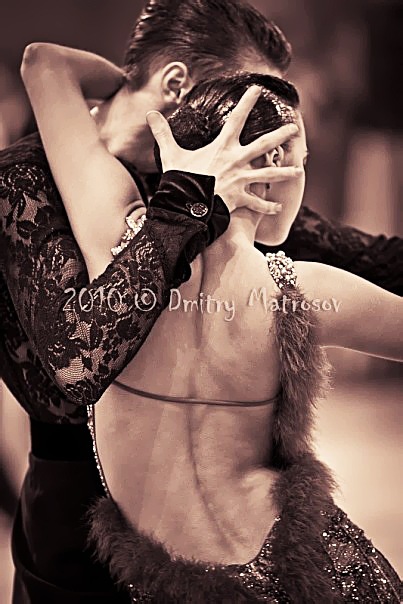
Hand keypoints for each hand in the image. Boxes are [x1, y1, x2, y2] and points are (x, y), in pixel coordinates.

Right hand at [146, 86, 301, 214]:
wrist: (185, 206)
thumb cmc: (179, 179)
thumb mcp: (170, 154)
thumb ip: (163, 133)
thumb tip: (150, 115)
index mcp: (222, 147)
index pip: (237, 119)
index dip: (247, 102)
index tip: (258, 89)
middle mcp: (236, 161)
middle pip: (263, 145)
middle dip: (280, 136)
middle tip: (294, 128)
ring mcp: (240, 180)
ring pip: (268, 175)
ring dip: (284, 173)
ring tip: (299, 170)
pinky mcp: (240, 199)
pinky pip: (256, 203)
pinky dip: (267, 207)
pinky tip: (278, 208)